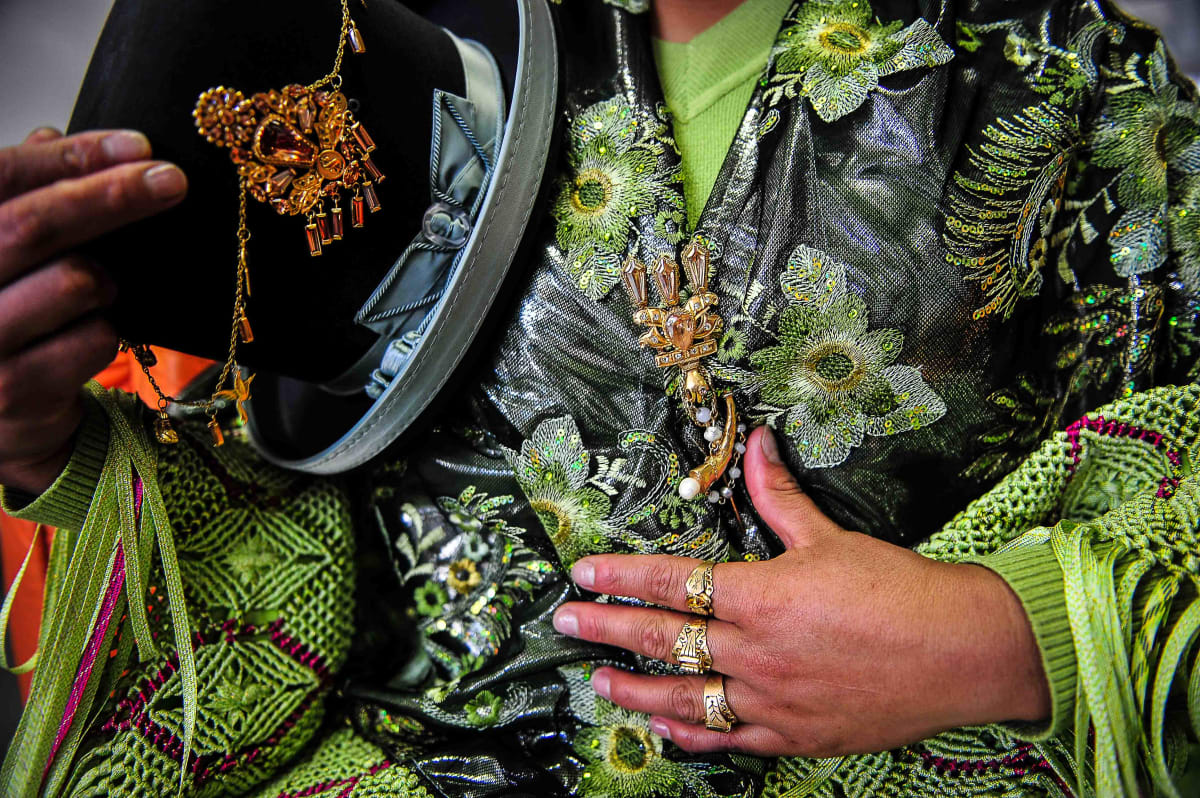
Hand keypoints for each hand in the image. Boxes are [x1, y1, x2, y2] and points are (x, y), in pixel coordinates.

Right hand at [0, 127, 187, 493]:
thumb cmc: (4, 315)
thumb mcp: (2, 251)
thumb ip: (22, 197)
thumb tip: (51, 136)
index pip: (3, 175)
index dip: (73, 156)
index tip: (138, 145)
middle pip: (38, 224)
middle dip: (113, 196)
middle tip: (172, 181)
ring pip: (74, 283)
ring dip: (106, 282)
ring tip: (95, 292)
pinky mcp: (12, 391)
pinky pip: (94, 340)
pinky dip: (106, 333)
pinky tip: (85, 338)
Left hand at [552, 426, 1049, 755]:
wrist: (961, 651)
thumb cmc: (898, 590)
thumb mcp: (831, 536)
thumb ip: (780, 495)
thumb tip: (758, 443)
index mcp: (760, 596)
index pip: (671, 582)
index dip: (621, 576)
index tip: (583, 573)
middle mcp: (755, 651)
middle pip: (663, 639)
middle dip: (607, 629)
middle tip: (566, 624)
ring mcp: (770, 700)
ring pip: (684, 697)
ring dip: (634, 689)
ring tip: (599, 682)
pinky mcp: (793, 734)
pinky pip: (726, 739)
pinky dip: (689, 735)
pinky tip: (661, 730)